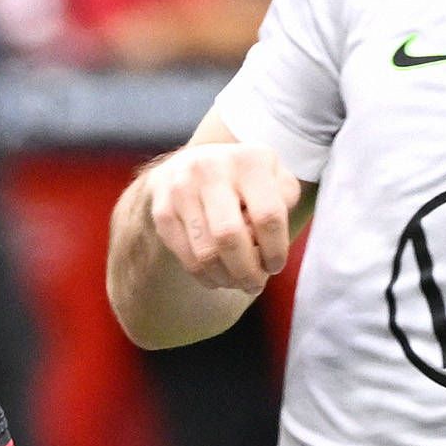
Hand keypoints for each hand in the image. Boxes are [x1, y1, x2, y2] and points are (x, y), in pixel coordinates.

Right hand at [138, 137, 305, 297]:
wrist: (192, 164)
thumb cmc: (246, 180)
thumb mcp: (276, 180)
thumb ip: (283, 207)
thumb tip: (264, 243)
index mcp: (249, 160)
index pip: (268, 217)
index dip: (275, 250)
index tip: (275, 265)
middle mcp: (212, 168)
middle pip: (230, 237)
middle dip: (247, 272)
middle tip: (255, 284)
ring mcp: (182, 188)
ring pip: (206, 253)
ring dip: (226, 278)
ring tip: (237, 282)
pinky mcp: (162, 210)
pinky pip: (186, 257)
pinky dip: (205, 276)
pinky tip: (217, 276)